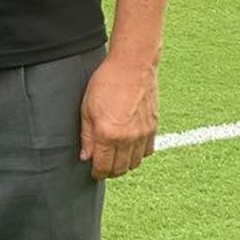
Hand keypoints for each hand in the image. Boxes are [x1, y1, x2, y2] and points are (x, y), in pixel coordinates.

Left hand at [79, 57, 158, 179]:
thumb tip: (86, 157)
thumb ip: (87, 136)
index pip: (103, 166)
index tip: (93, 172)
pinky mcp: (154, 127)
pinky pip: (147, 151)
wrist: (132, 66)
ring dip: (124, 164)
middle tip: (103, 166)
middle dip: (110, 171)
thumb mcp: (87, 108)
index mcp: (108, 134)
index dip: (97, 173)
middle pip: (120, 168)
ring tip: (115, 157)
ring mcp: (143, 134)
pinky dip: (138, 154)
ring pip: (134, 163)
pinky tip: (130, 147)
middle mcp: (127, 138)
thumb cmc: (106, 82)